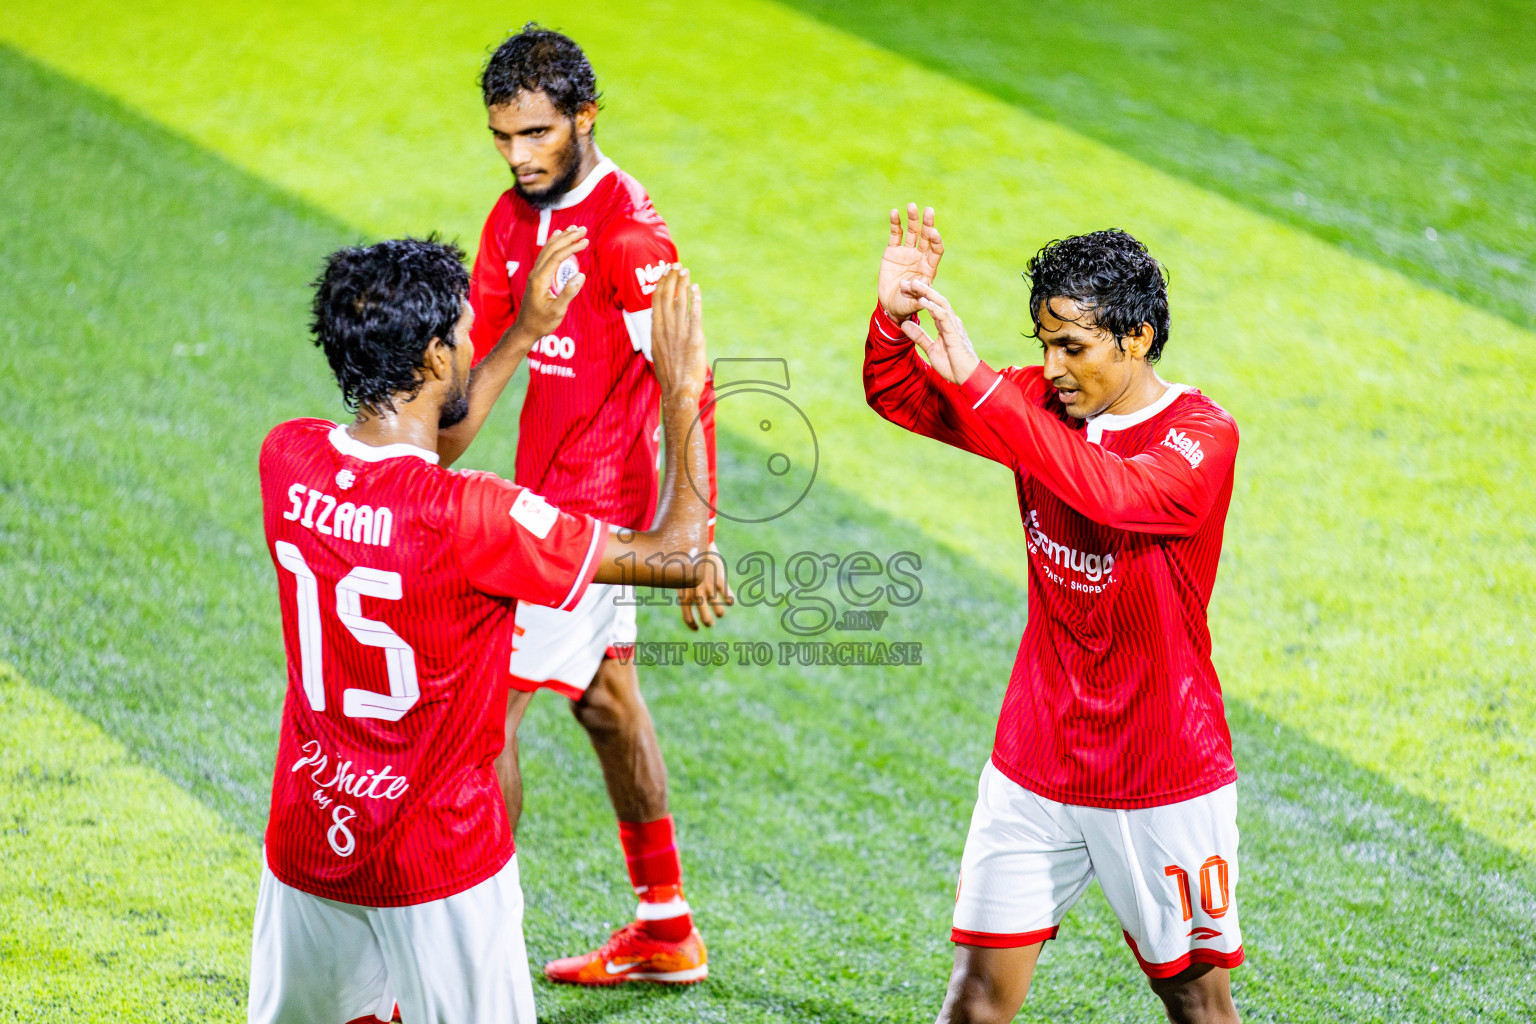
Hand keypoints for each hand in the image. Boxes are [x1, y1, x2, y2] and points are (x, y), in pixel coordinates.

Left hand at [509, 227, 587, 341]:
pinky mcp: (537, 276)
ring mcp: (535, 274)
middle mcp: (536, 273)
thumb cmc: (542, 322)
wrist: (526, 328)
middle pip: (552, 249)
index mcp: (540, 279)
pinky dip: (554, 245)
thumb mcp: (557, 311)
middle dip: (568, 237)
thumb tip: (581, 275)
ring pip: (547, 249)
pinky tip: (558, 238)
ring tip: (573, 229)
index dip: (572, 247)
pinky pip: (545, 255)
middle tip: (583, 229)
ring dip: (561, 238)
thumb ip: (568, 293)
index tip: (586, 241)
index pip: (557, 257)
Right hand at [649, 267, 706, 401]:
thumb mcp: (658, 352)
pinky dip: (695, 300)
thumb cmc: (669, 374)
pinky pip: (694, 315)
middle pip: (667, 297)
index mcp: (655, 332)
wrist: (678, 390)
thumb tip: (658, 324)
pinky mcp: (694, 339)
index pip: (656, 302)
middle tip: (676, 265)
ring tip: (686, 272)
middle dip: (671, 279)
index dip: (660, 285)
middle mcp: (666, 329)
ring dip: (683, 285)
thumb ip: (659, 335)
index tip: (664, 273)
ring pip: (680, 302)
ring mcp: (679, 333)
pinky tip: (696, 289)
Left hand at [678, 542, 732, 629]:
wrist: (697, 542)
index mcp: (684, 593)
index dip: (693, 626)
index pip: (688, 617)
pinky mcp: (721, 581)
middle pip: (706, 619)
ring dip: (720, 613)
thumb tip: (689, 604)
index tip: (697, 628)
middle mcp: (697, 594)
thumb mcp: (683, 577)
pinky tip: (728, 599)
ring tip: (720, 611)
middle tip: (710, 622)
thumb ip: (686, 590)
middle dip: (709, 622)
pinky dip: (730, 601)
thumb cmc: (688, 560)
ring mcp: (709, 588)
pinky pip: (729, 599)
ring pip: (720, 612)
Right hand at [878, 203, 943, 320]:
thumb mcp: (914, 302)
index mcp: (929, 267)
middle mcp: (920, 256)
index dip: (936, 241)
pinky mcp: (893, 251)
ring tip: (912, 206)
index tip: (934, 233)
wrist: (890, 305)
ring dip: (912, 219)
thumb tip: (918, 282)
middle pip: (926, 237)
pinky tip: (895, 212)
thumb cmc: (906, 305)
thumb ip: (918, 292)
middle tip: (928, 211)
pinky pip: (895, 234)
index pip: (936, 250)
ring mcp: (907, 252)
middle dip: (927, 224)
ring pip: (912, 232)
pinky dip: (895, 223)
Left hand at [900, 279, 979, 384]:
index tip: (905, 289)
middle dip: (921, 289)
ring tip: (913, 284)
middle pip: (936, 300)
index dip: (919, 296)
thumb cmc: (953, 365)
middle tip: (906, 281)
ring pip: (940, 303)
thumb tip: (904, 324)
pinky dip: (932, 307)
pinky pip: (943, 316)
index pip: (932, 305)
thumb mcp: (931, 349)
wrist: (967, 378)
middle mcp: (951, 321)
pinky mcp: (954, 334)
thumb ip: (919, 336)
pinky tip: (922, 301)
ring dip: (926, 293)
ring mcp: (954, 326)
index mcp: (945, 324)